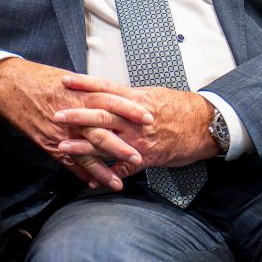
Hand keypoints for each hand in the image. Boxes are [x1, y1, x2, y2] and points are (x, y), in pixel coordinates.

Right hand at [0, 57, 153, 190]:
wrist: (9, 84)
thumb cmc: (39, 79)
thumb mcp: (70, 79)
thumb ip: (90, 91)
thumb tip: (111, 98)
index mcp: (80, 94)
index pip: (112, 102)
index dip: (131, 110)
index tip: (150, 119)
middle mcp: (72, 113)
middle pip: (101, 133)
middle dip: (121, 148)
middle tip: (140, 158)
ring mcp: (59, 130)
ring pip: (85, 153)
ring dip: (102, 170)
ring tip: (117, 183)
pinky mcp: (46, 141)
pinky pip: (66, 161)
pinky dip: (79, 173)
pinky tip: (91, 183)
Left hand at [54, 75, 216, 169]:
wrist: (206, 126)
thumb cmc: (180, 108)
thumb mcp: (153, 95)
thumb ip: (129, 97)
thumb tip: (109, 93)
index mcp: (136, 100)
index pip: (106, 87)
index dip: (85, 83)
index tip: (65, 80)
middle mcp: (135, 119)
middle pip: (101, 115)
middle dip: (77, 116)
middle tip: (55, 115)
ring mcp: (139, 139)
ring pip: (107, 142)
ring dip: (83, 147)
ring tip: (62, 148)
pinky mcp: (147, 157)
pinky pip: (124, 169)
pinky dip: (109, 176)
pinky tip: (92, 181)